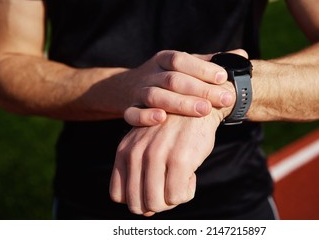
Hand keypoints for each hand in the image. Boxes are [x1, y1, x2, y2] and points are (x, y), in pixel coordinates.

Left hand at [109, 108, 226, 215]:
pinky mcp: (179, 159)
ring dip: (171, 200)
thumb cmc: (174, 131)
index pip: (118, 195)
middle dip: (156, 204)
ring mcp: (157, 156)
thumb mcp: (148, 146)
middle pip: (137, 205)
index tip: (154, 188)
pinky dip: (186, 192)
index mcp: (125, 151)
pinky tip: (192, 174)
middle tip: (171, 188)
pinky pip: (177, 197)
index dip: (137, 199)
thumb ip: (141, 174)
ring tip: (181, 180)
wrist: (200, 106)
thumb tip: (146, 212)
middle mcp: (136, 154)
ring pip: (156, 204)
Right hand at [123, 50, 234, 125]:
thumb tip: (242, 55)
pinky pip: (132, 113)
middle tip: (224, 98)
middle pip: (173, 79)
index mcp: (164, 59)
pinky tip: (162, 119)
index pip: (181, 60)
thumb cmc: (167, 77)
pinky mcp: (129, 108)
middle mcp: (151, 73)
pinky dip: (145, 116)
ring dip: (180, 103)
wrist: (127, 87)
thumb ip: (211, 63)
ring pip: (155, 96)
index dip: (202, 67)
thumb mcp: (186, 66)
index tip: (223, 76)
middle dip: (200, 89)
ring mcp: (138, 91)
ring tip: (204, 110)